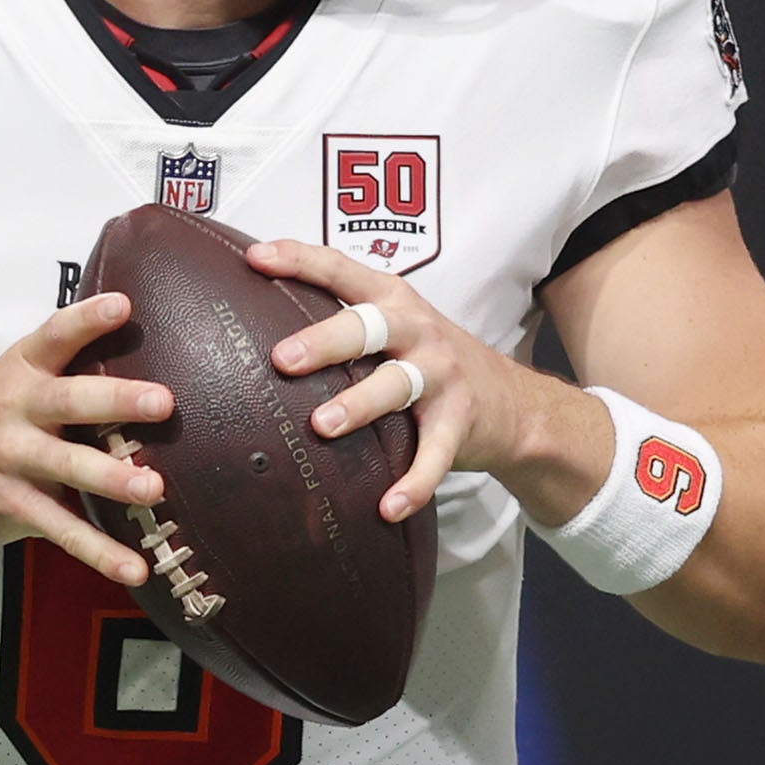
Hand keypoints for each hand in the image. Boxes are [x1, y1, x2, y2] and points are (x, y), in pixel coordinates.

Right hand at [0, 292, 172, 585]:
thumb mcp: (10, 383)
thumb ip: (61, 373)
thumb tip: (140, 355)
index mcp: (20, 372)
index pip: (53, 336)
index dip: (86, 319)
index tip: (123, 306)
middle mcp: (15, 409)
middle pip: (70, 400)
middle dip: (117, 400)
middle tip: (163, 402)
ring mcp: (12, 460)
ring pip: (68, 467)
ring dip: (113, 479)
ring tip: (154, 488)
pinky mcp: (13, 506)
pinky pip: (62, 530)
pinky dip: (100, 552)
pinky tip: (135, 569)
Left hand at [246, 237, 524, 523]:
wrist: (513, 402)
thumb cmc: (428, 360)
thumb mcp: (394, 327)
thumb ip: (342, 320)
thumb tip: (251, 325)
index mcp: (392, 300)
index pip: (341, 270)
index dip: (299, 260)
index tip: (254, 258)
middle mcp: (417, 331)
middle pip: (369, 326)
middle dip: (326, 340)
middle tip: (284, 358)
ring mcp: (441, 375)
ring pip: (396, 385)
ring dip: (359, 405)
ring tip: (323, 426)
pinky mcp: (459, 422)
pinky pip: (435, 454)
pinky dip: (414, 482)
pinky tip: (388, 506)